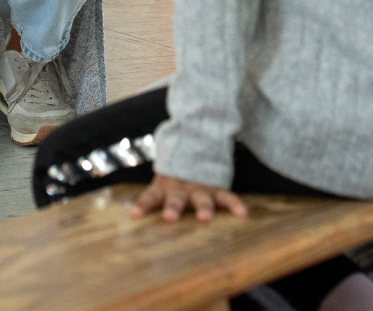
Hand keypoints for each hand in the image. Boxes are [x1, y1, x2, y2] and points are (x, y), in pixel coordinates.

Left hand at [130, 173, 247, 222]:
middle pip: (175, 199)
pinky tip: (242, 213)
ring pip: (201, 199)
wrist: (193, 151)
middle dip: (173, 209)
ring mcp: (199, 189)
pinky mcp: (216, 190)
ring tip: (204, 218)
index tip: (134, 215)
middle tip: (170, 217)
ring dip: (203, 208)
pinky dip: (234, 204)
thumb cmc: (173, 182)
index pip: (150, 197)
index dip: (142, 205)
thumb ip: (150, 202)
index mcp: (164, 189)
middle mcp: (181, 190)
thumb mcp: (159, 187)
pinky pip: (226, 197)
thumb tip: (130, 221)